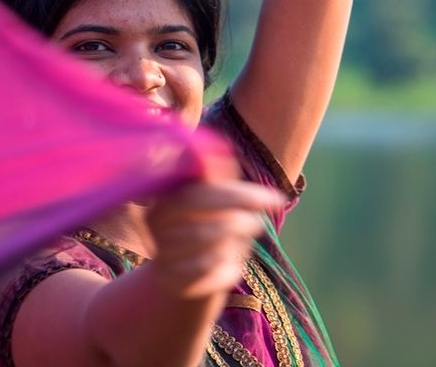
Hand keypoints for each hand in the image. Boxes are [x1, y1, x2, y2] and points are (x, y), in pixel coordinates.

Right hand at [146, 176, 284, 298]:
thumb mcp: (210, 193)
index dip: (243, 196)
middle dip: (244, 223)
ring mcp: (163, 255)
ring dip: (238, 245)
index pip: (205, 195)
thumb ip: (215, 174)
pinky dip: (229, 266)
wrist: (181, 267)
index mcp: (164, 198)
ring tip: (239, 239)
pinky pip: (213, 274)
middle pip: (213, 225)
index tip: (277, 198)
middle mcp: (157, 226)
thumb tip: (222, 153)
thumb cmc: (203, 219)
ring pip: (216, 251)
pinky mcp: (174, 281)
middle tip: (258, 222)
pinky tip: (228, 260)